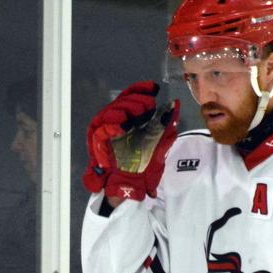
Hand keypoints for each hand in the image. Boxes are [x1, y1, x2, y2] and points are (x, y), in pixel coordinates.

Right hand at [82, 80, 178, 201]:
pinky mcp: (97, 140)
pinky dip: (113, 124)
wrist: (132, 184)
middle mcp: (116, 120)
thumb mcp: (161, 143)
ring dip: (126, 110)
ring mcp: (105, 129)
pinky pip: (103, 127)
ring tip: (135, 119)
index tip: (154, 88)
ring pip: (112, 110)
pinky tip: (124, 126)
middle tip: (148, 108)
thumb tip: (175, 104)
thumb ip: (167, 125)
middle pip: (123, 100)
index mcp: (130, 118)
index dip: (142, 89)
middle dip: (137, 101)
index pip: (132, 96)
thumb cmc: (144, 165)